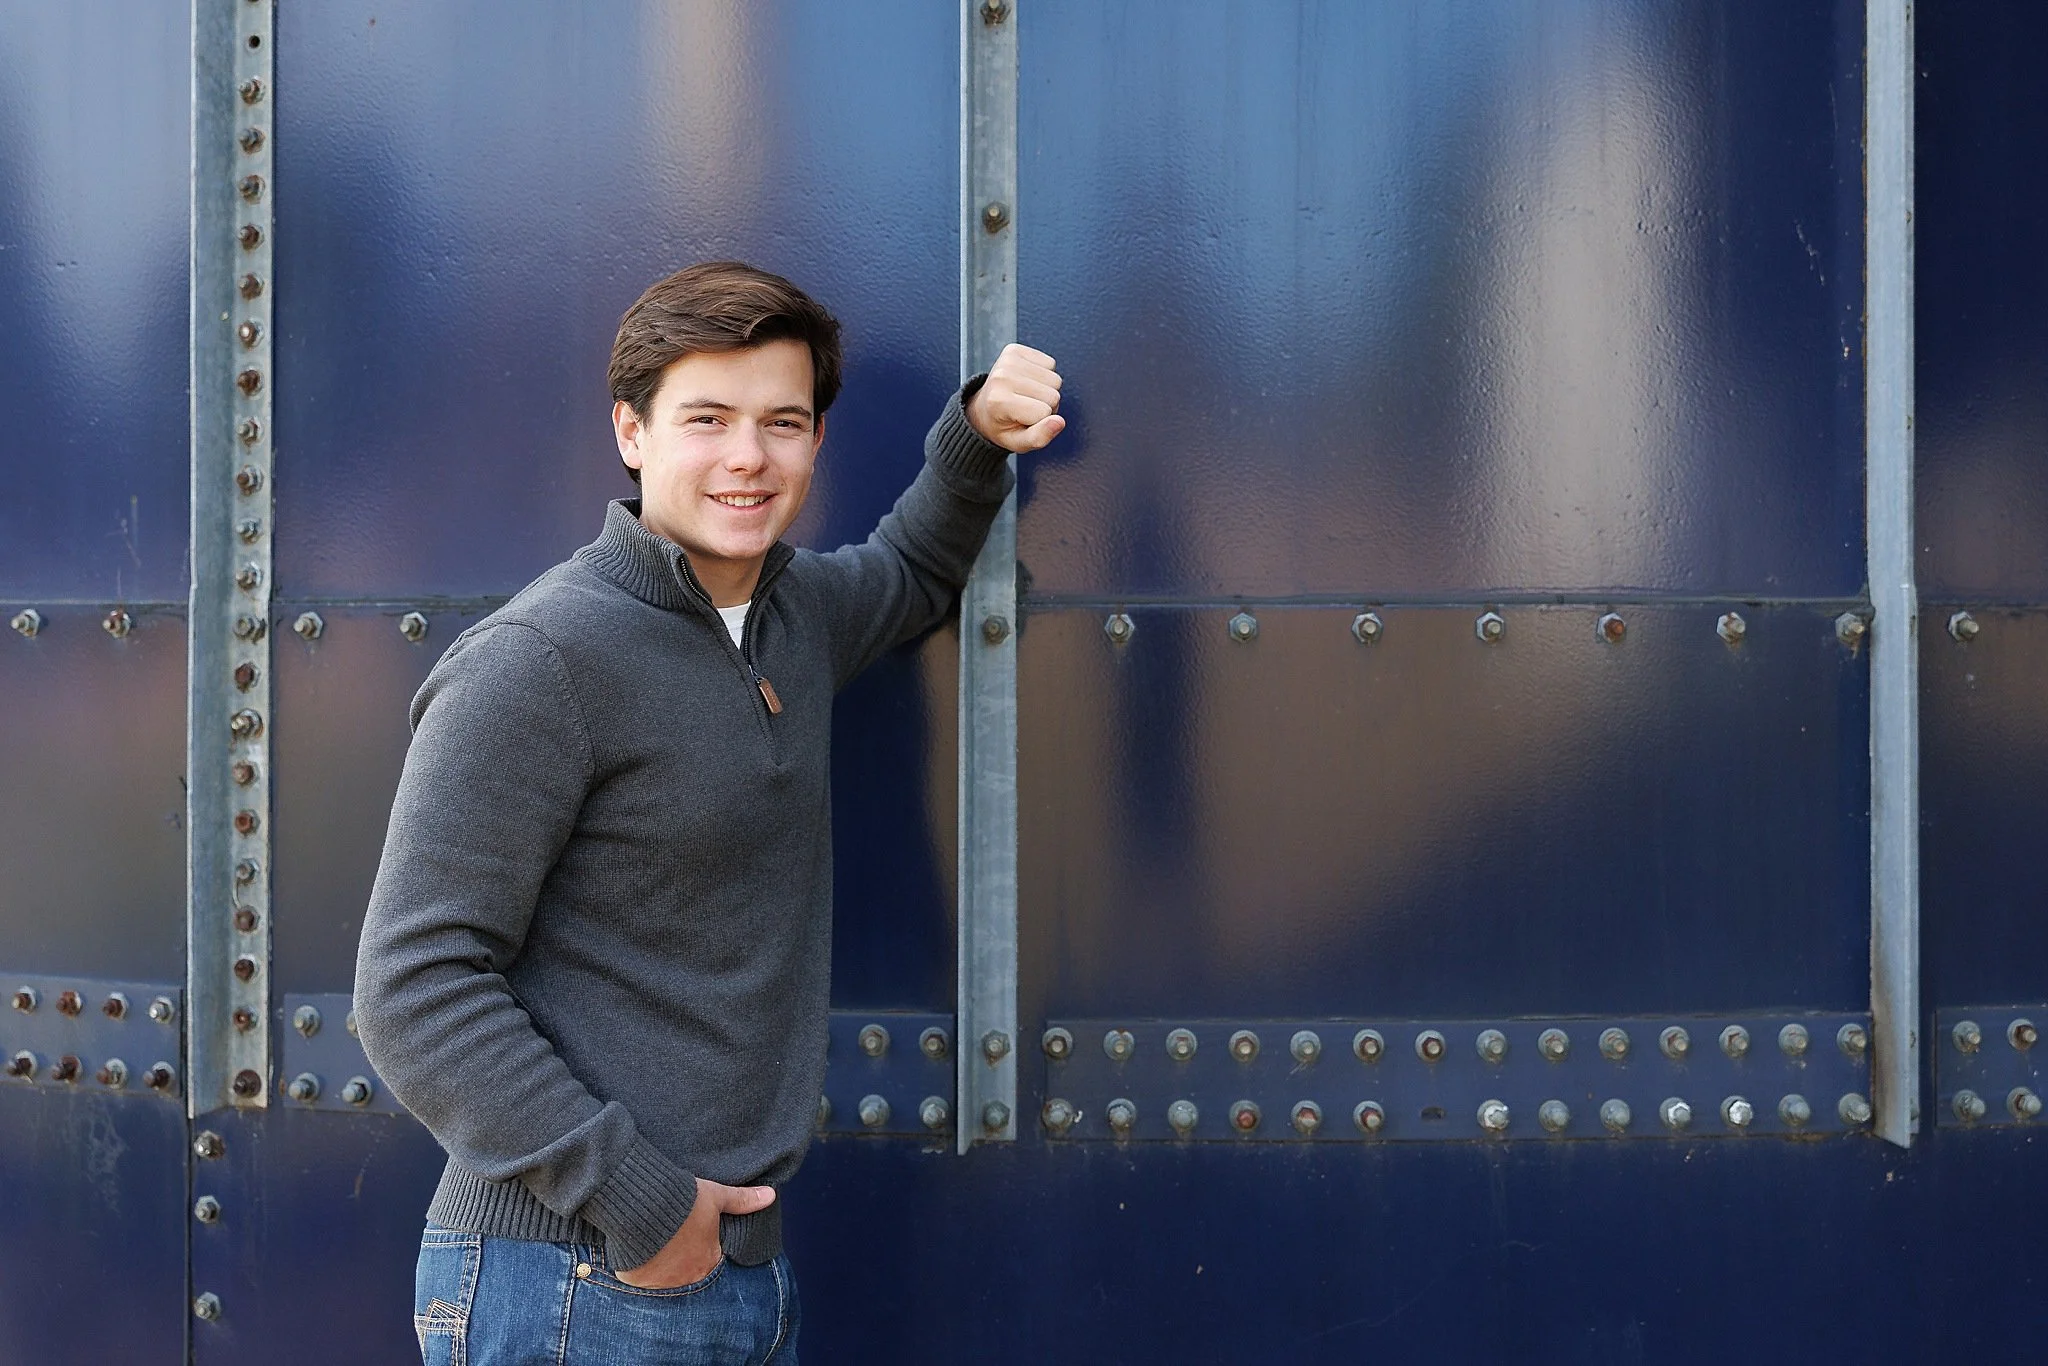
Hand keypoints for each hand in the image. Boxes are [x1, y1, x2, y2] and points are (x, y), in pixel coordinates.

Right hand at [614, 1177, 775, 1288]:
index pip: (710, 1262)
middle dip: (683, 1261)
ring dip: (662, 1266)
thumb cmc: (682, 1200)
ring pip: (664, 1279)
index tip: (694, 1237)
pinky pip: (640, 1279)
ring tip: (656, 1244)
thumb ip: (743, 1200)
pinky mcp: (636, 1281)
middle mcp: (687, 1278)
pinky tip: (639, 1250)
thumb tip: (771, 1195)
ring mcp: (660, 1283)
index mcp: (708, 1260)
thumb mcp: (715, 1196)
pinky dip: (640, 1268)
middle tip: (673, 1241)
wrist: (641, 1205)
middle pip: (688, 1273)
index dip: (704, 1249)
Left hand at [966, 343, 1065, 452]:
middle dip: (1046, 405)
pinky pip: (1050, 363)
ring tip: (1027, 396)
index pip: (1045, 412)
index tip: (1025, 420)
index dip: (1042, 421)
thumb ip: (1040, 437)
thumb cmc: (1003, 426)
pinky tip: (1028, 382)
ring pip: (1055, 379)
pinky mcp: (1014, 350)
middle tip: (1027, 408)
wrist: (984, 408)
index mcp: (999, 401)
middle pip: (1053, 395)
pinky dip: (1044, 374)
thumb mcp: (1019, 442)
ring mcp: (1007, 361)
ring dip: (1046, 390)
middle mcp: (1001, 377)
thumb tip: (1059, 422)